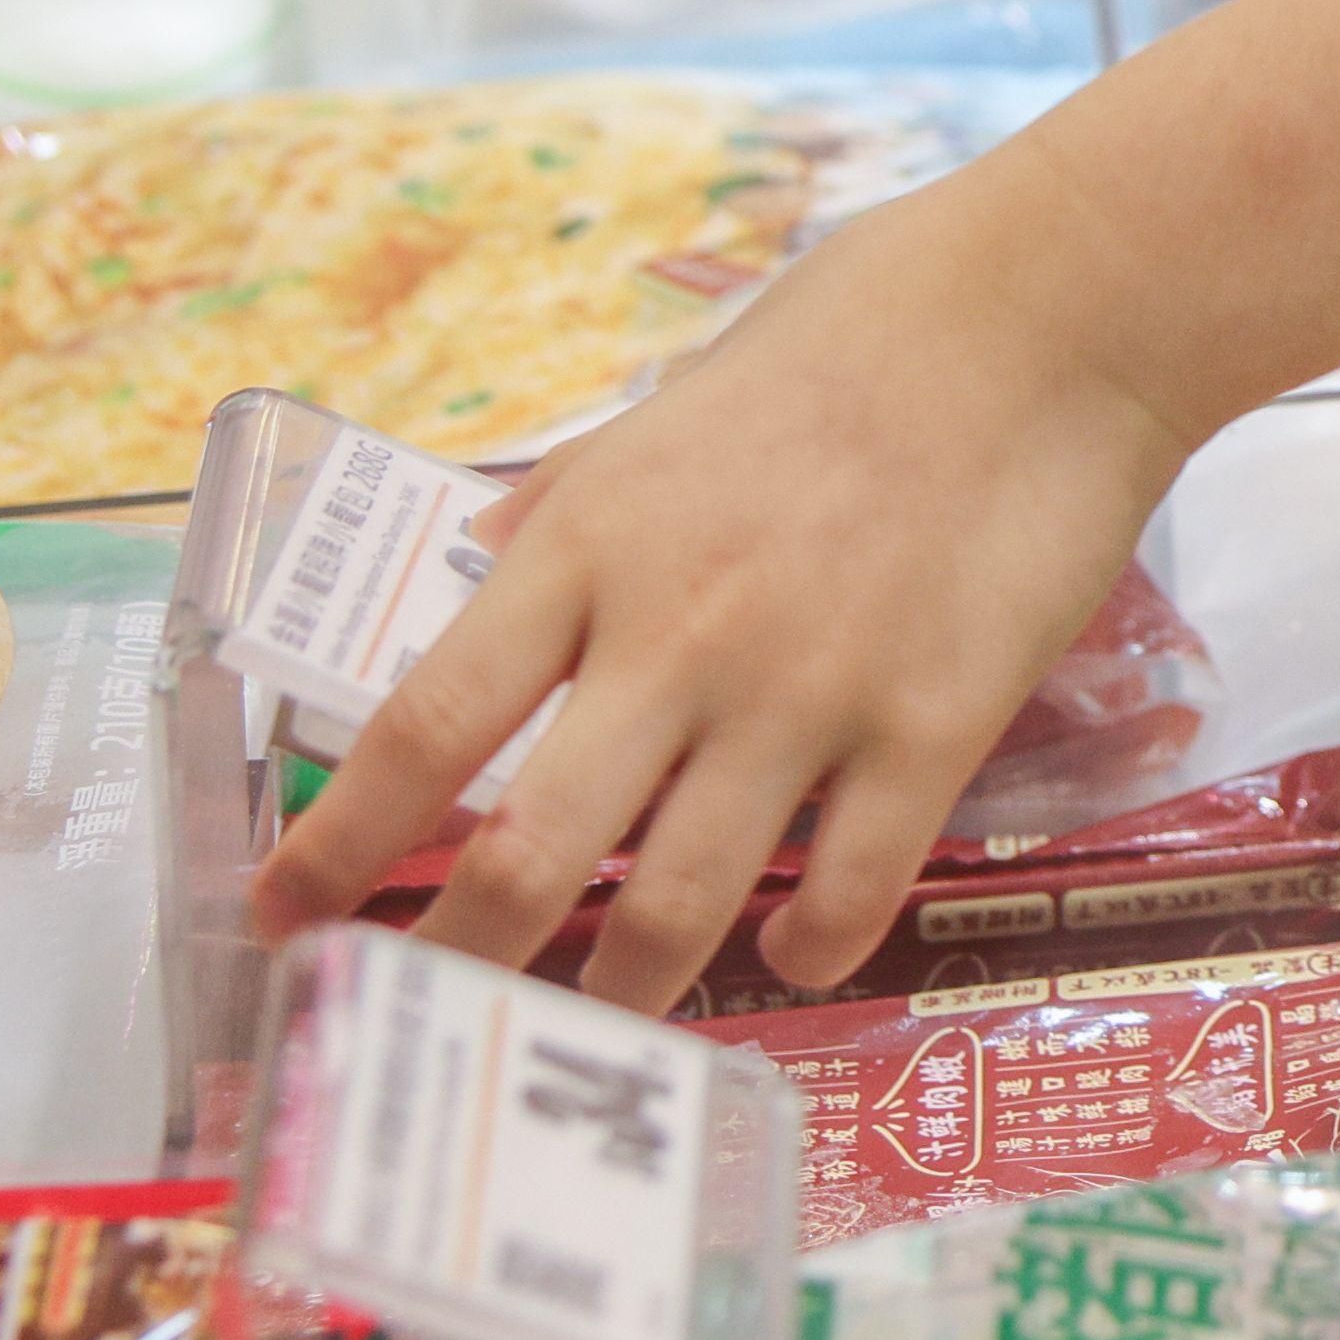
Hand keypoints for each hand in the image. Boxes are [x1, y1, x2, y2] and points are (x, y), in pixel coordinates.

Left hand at [259, 194, 1196, 1011]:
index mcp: (595, 543)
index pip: (427, 731)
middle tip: (428, 1023)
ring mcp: (810, 690)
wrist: (1059, 305)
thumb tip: (486, 554)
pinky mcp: (935, 724)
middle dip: (455, 968)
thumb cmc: (865, 325)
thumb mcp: (679, 394)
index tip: (280, 921)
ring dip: (621, 993)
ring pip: (677, 906)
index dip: (336, 849)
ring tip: (604, 1033)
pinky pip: (850, 889)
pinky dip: (806, 948)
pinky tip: (793, 953)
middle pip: (526, 856)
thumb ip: (579, 495)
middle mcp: (681, 634)